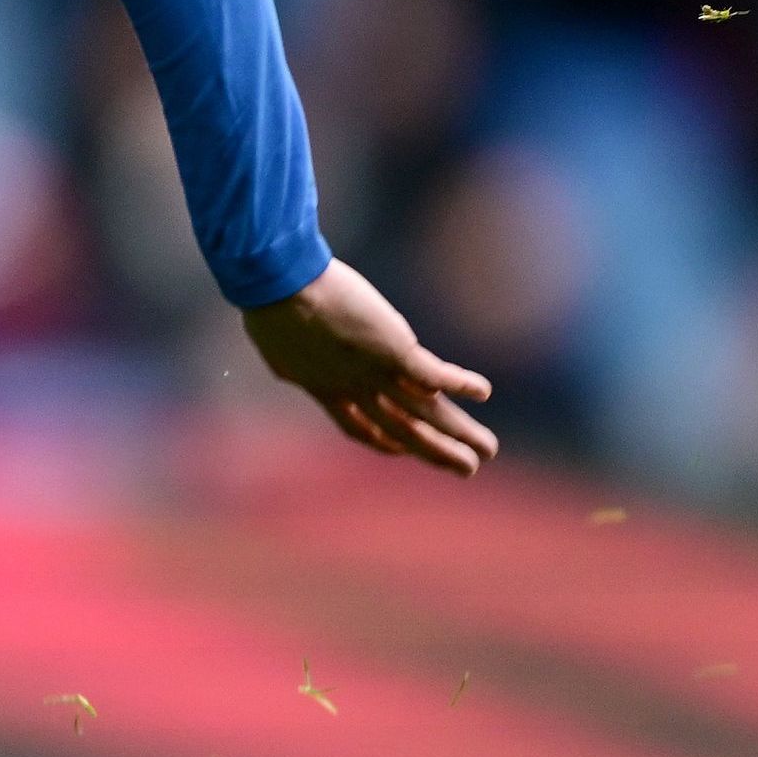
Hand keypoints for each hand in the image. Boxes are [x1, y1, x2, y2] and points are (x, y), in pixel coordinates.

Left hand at [241, 258, 496, 475]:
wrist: (278, 286)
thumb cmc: (270, 307)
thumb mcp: (277, 347)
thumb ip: (292, 365)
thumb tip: (288, 368)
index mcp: (326, 388)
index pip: (360, 427)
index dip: (385, 443)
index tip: (404, 451)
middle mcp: (355, 389)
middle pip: (404, 430)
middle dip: (437, 452)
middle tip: (467, 470)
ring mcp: (376, 373)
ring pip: (426, 413)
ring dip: (459, 432)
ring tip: (487, 451)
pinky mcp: (394, 350)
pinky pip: (434, 373)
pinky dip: (460, 383)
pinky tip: (485, 392)